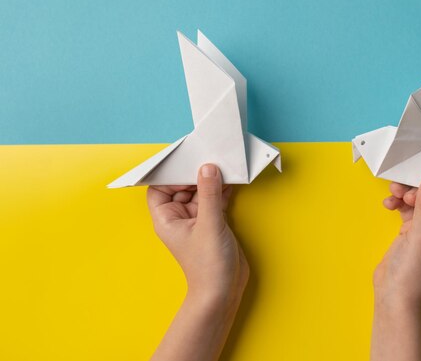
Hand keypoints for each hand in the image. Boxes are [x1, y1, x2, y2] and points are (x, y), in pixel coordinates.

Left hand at [147, 164, 248, 360]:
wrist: (223, 291)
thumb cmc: (208, 265)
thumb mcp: (209, 225)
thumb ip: (209, 194)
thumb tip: (207, 168)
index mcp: (167, 218)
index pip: (159, 188)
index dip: (170, 175)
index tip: (187, 164)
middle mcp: (179, 217)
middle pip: (181, 187)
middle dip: (194, 173)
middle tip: (208, 159)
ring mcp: (196, 220)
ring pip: (200, 192)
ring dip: (210, 180)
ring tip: (223, 166)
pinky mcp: (213, 223)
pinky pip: (214, 200)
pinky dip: (222, 190)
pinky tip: (231, 180)